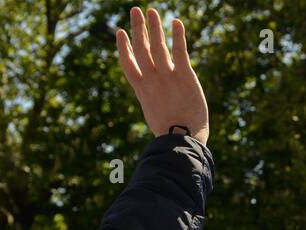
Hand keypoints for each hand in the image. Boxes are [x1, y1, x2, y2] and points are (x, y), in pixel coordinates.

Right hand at [116, 7, 209, 144]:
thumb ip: (153, 100)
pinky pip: (180, 52)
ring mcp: (168, 77)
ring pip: (158, 46)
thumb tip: (153, 100)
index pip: (128, 64)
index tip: (120, 32)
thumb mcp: (154, 115)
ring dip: (155, 26)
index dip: (123, 47)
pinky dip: (178, 36)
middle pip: (142, 49)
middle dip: (138, 29)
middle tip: (135, 10)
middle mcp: (152, 80)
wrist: (182, 141)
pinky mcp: (185, 77)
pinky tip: (176, 22)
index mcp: (142, 90)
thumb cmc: (170, 134)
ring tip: (152, 10)